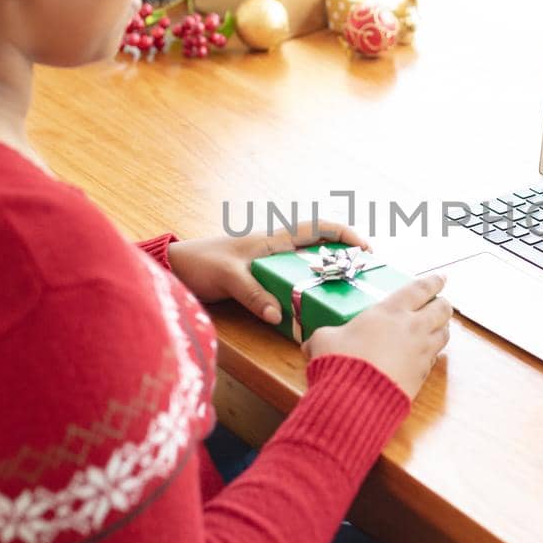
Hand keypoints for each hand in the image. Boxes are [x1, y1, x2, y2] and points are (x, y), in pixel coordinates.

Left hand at [166, 222, 370, 324]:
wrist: (175, 268)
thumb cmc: (200, 262)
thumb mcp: (228, 276)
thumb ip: (252, 294)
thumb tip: (277, 315)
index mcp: (274, 238)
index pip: (319, 228)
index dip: (346, 235)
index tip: (367, 252)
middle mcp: (276, 248)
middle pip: (321, 246)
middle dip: (345, 258)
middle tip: (364, 278)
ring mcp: (269, 262)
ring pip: (308, 265)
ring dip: (327, 275)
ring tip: (344, 294)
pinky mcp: (261, 277)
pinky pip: (293, 281)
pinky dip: (307, 290)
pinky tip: (312, 307)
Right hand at [304, 274, 451, 399]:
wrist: (355, 398)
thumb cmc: (339, 362)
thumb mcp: (324, 340)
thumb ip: (325, 336)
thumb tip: (310, 345)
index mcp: (390, 311)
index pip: (420, 289)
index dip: (433, 281)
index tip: (442, 277)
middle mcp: (412, 327)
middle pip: (441, 309)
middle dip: (443, 303)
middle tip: (440, 303)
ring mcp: (421, 351)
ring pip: (444, 333)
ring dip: (442, 328)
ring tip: (437, 327)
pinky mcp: (422, 375)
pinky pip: (434, 358)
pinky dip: (433, 353)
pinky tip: (425, 354)